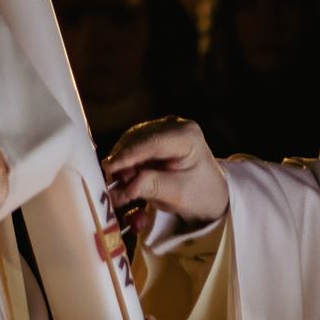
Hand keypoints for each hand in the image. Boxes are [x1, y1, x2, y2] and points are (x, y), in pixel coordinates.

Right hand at [104, 117, 227, 233]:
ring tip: (122, 184)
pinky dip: (126, 162)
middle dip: (123, 161)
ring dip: (122, 163)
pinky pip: (132, 146)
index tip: (108, 168)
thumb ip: (150, 187)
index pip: (152, 142)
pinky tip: (126, 177)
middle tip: (114, 184)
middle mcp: (174, 125)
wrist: (210, 193)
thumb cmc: (199, 194)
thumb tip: (121, 188)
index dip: (128, 155)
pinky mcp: (153, 136)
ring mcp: (163, 128)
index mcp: (187, 135)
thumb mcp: (177, 194)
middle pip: (137, 139)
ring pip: (130, 142)